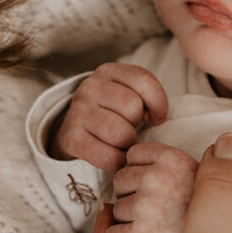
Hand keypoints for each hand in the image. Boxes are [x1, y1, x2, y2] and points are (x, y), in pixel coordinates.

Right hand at [49, 63, 167, 170]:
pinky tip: (114, 156)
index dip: (158, 102)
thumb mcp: (128, 93)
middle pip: (132, 107)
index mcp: (107, 72)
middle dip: (138, 123)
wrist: (76, 131)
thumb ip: (147, 94)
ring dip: (128, 144)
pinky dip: (117, 161)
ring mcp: (78, 112)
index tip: (154, 116)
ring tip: (122, 142)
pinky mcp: (72, 138)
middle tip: (130, 128)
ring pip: (121, 133)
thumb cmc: (112, 112)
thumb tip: (159, 117)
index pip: (143, 80)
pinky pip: (107, 156)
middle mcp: (89, 87)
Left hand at [108, 142, 197, 232]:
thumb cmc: (212, 214)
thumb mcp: (203, 175)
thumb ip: (174, 162)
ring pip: (116, 209)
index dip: (141, 170)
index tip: (155, 185)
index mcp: (171, 159)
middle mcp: (156, 178)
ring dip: (129, 219)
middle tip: (155, 209)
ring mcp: (145, 207)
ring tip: (156, 226)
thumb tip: (144, 154)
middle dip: (131, 194)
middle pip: (120, 179)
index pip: (133, 154)